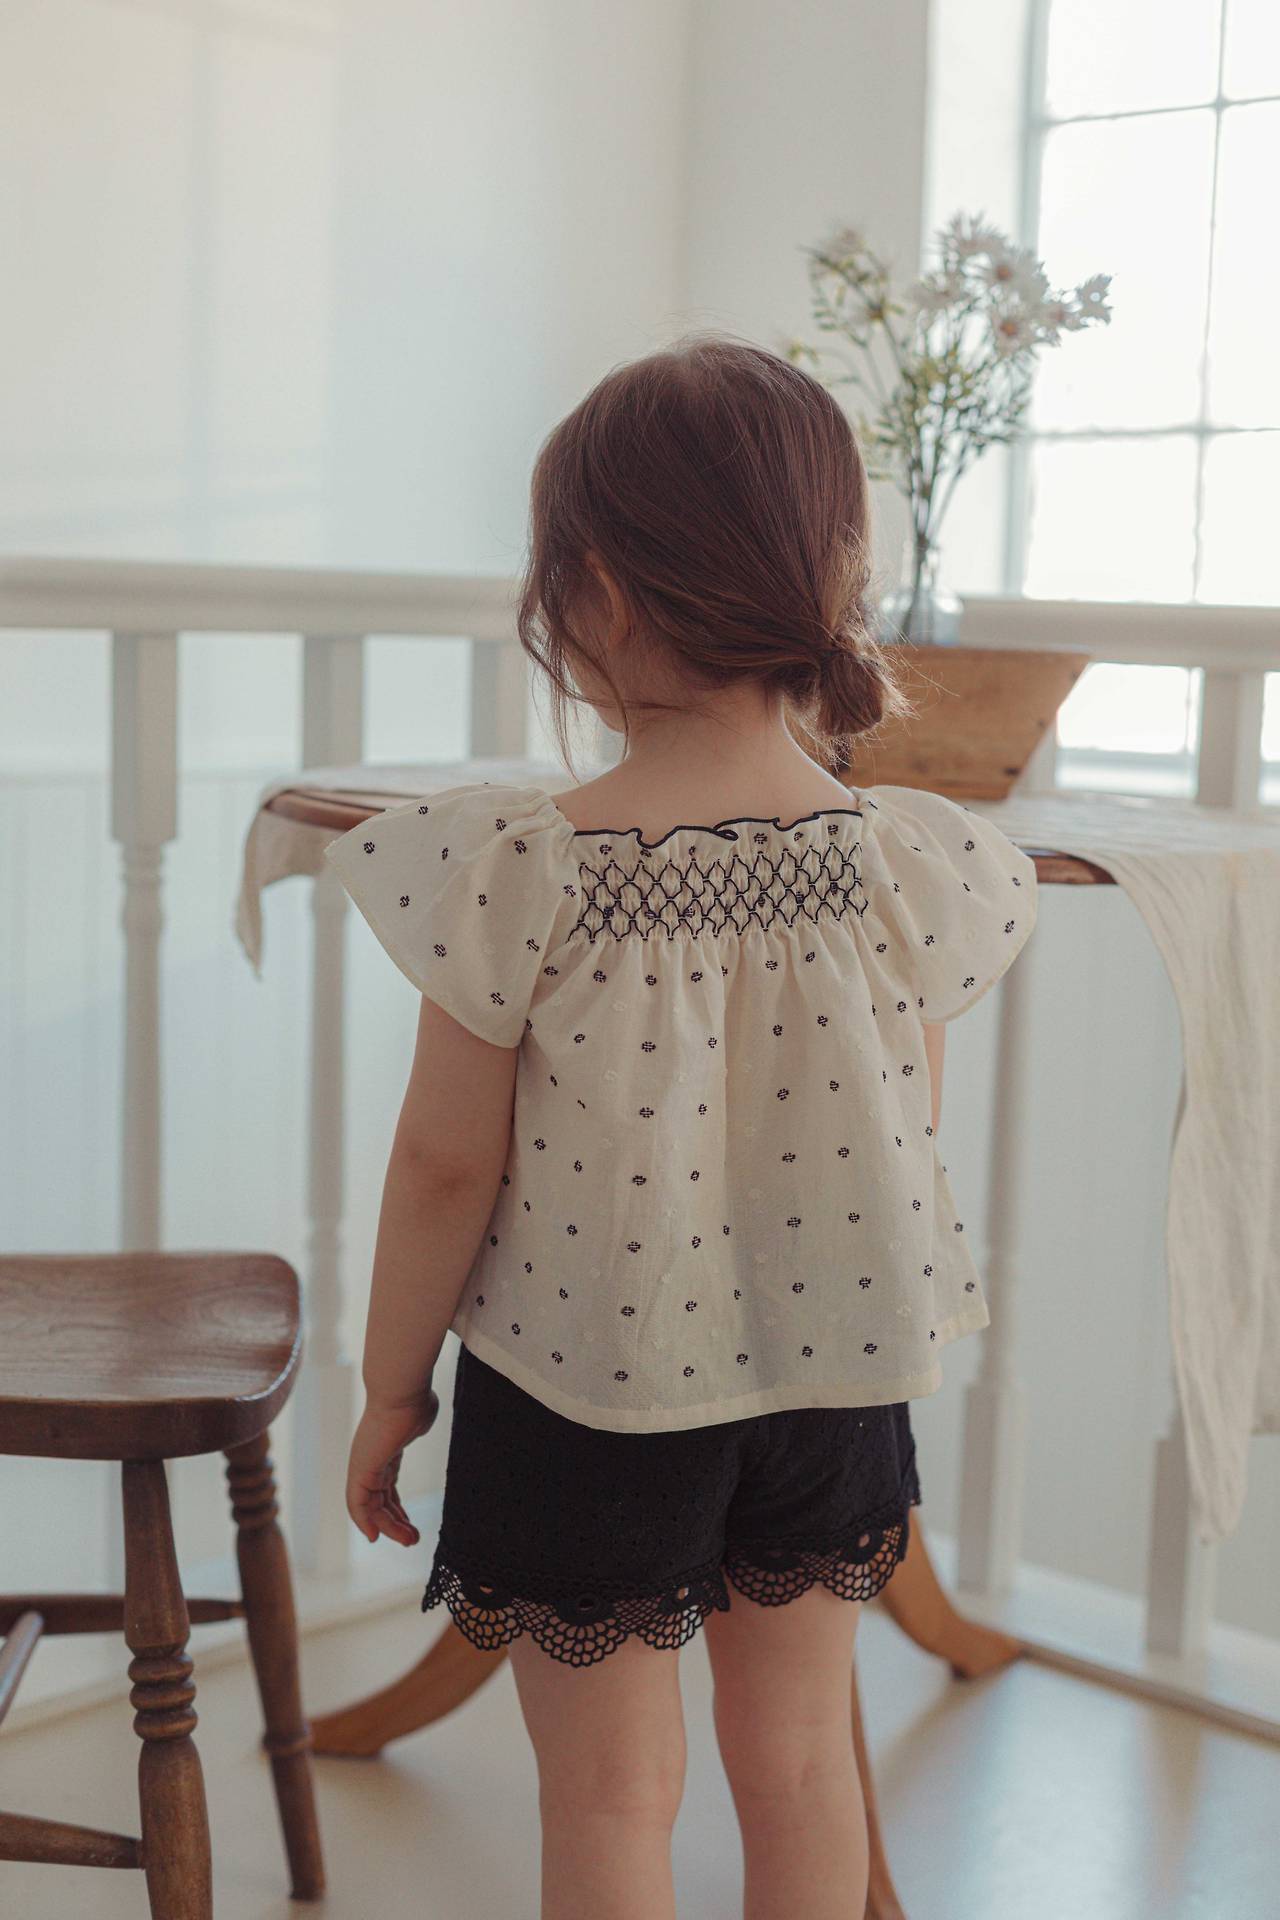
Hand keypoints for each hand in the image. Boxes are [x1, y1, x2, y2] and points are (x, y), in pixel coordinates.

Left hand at [346, 1388, 438, 1545]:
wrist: (402, 1392)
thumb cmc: (414, 1401)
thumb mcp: (419, 1420)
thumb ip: (415, 1427)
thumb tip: (418, 1421)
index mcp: (386, 1450)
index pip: (386, 1486)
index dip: (394, 1508)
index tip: (408, 1524)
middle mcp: (371, 1460)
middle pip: (380, 1500)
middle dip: (396, 1522)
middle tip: (413, 1539)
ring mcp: (364, 1465)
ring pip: (371, 1506)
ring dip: (389, 1526)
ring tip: (411, 1541)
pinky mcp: (360, 1470)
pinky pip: (358, 1503)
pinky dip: (364, 1521)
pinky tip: (374, 1536)